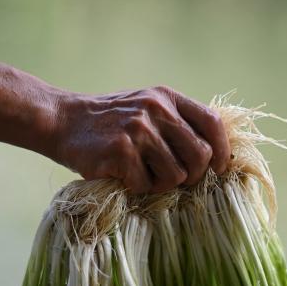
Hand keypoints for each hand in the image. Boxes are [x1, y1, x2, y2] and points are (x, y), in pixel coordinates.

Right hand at [52, 86, 229, 193]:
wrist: (64, 120)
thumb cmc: (111, 121)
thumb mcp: (147, 107)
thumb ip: (176, 122)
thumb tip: (214, 156)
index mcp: (167, 97)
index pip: (212, 122)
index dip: (223, 150)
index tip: (218, 168)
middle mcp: (156, 109)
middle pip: (200, 155)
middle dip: (193, 176)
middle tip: (176, 180)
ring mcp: (138, 129)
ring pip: (176, 176)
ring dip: (161, 184)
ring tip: (141, 173)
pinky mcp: (120, 151)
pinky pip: (146, 185)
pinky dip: (136, 187)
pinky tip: (121, 174)